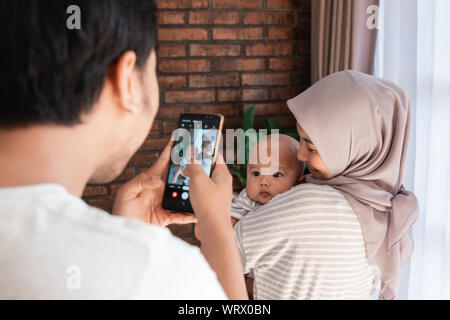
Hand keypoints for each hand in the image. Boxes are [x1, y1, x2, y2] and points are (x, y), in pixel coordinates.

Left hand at [112, 141, 196, 226]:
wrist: (123, 235)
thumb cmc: (121, 211)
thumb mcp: (126, 193)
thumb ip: (140, 182)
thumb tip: (158, 180)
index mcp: (149, 181)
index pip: (163, 163)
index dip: (171, 151)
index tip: (179, 138)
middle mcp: (159, 190)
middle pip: (176, 176)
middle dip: (187, 168)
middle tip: (199, 159)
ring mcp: (164, 203)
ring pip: (182, 194)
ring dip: (192, 190)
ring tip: (203, 184)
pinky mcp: (167, 217)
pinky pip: (182, 214)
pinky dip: (191, 213)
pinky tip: (198, 211)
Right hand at [184, 155, 247, 299]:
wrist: (213, 230)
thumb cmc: (209, 205)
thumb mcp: (198, 179)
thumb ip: (194, 164)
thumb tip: (192, 151)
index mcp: (223, 174)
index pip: (215, 154)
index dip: (204, 147)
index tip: (195, 142)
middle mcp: (222, 183)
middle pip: (208, 167)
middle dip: (196, 163)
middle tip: (185, 160)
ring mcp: (217, 194)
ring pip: (204, 180)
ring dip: (193, 177)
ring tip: (183, 175)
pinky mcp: (211, 204)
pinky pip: (201, 192)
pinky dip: (193, 189)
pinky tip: (184, 191)